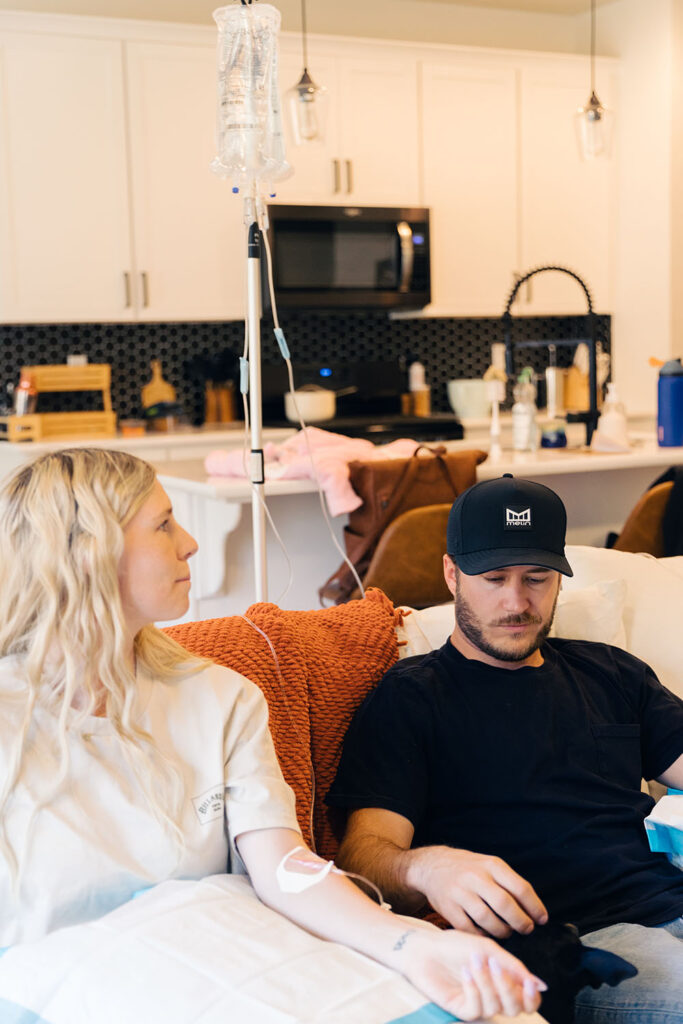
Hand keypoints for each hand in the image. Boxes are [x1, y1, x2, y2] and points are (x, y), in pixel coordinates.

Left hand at [397, 928, 545, 1020]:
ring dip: (486, 982)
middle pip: (515, 1009)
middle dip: (507, 987)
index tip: (529, 983)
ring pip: (495, 1007)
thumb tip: (540, 984)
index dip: (533, 997)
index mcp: (503, 982)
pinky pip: (475, 1009)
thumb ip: (514, 966)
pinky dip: (473, 989)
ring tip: (474, 960)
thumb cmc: (455, 945)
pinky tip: (465, 972)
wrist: (425, 946)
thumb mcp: (488, 949)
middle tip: (494, 964)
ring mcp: (477, 1004)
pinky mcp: (460, 1009)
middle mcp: (492, 996)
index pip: (527, 1001)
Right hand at [412, 847, 547, 937]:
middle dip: (521, 922)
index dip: (535, 907)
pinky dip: (483, 935)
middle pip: (505, 905)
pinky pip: (470, 929)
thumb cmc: (470, 869)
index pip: (520, 888)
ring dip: (503, 931)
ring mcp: (460, 893)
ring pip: (488, 920)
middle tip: (527, 929)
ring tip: (507, 931)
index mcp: (491, 865)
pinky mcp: (448, 908)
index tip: (542, 919)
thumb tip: (534, 910)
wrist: (432, 866)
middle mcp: (475, 877)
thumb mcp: (489, 865)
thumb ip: (510, 884)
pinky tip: (488, 933)